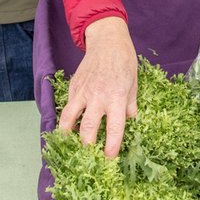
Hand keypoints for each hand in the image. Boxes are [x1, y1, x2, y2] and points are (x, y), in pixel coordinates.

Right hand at [58, 17, 136, 156]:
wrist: (106, 40)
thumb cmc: (124, 61)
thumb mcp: (133, 83)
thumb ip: (130, 105)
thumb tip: (130, 122)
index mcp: (116, 97)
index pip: (114, 128)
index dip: (112, 147)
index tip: (110, 159)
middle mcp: (98, 97)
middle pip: (88, 129)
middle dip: (88, 147)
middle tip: (90, 158)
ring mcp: (82, 92)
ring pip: (70, 120)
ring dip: (69, 137)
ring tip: (71, 148)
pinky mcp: (73, 87)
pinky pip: (67, 108)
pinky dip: (66, 121)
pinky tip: (68, 130)